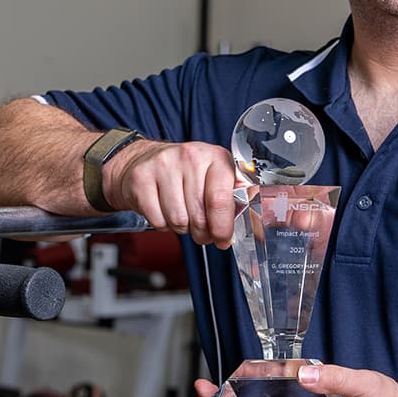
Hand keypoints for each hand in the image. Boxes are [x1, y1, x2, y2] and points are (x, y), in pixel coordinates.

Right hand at [103, 139, 237, 247]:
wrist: (144, 160)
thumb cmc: (185, 173)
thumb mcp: (215, 176)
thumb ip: (236, 197)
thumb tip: (256, 224)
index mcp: (215, 157)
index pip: (220, 200)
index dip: (222, 227)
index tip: (223, 239)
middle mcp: (190, 157)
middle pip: (199, 215)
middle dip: (202, 232)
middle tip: (201, 230)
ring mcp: (163, 165)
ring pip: (178, 220)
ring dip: (181, 227)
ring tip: (182, 215)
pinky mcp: (141, 178)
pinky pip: (157, 220)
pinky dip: (162, 224)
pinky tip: (164, 210)